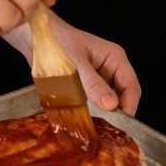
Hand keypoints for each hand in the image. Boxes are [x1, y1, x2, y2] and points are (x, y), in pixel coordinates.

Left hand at [5, 12, 140, 116]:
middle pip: (123, 95)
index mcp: (114, 57)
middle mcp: (110, 66)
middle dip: (116, 112)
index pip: (131, 87)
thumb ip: (93, 84)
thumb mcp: (75, 64)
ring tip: (94, 124)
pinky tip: (83, 116)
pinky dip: (91, 109)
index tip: (120, 125)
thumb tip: (112, 104)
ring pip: (108, 99)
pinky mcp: (87, 83)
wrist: (34, 37)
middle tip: (105, 128)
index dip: (129, 107)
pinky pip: (95, 99)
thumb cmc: (55, 42)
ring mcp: (99, 75)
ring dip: (103, 112)